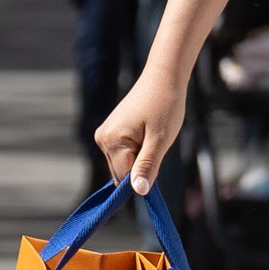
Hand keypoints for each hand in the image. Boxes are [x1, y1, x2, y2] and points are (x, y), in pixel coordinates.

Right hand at [93, 67, 190, 193]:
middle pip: (122, 172)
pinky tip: (147, 133)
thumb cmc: (165, 105)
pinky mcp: (111, 131)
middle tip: (156, 144)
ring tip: (152, 136)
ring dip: (140, 158)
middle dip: (141, 167)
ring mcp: (105, 134)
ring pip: (123, 164)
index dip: (142, 177)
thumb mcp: (160, 140)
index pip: (124, 178)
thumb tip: (139, 192)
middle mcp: (102, 139)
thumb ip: (147, 166)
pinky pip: (123, 153)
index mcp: (112, 141)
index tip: (157, 163)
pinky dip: (137, 150)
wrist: (164, 77)